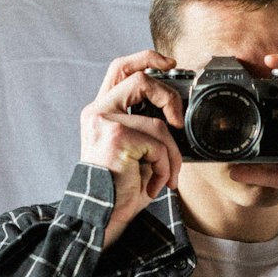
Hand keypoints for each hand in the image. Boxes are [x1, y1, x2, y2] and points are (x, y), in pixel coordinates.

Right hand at [79, 50, 184, 248]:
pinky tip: (154, 186)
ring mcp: (104, 122)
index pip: (121, 68)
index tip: (171, 64)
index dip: (147, 58)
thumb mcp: (135, 150)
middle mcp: (97, 111)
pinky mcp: (116, 138)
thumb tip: (179, 114)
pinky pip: (158, 145)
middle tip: (178, 123)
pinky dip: (165, 168)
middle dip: (169, 97)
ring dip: (171, 155)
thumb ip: (146, 125)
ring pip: (158, 123)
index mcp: (101, 110)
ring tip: (166, 176)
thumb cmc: (119, 188)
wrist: (101, 218)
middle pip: (141, 79)